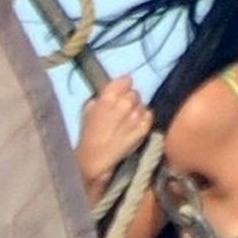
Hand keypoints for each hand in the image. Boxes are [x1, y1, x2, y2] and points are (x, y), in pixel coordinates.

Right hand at [75, 74, 152, 199]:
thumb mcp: (88, 109)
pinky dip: (144, 118)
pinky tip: (135, 125)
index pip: (126, 80)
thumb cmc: (89, 134)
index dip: (123, 86)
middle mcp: (125, 103)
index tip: (121, 91)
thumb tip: (111, 92)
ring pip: (142, 104)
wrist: (97, 157)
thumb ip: (102, 97)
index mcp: (109, 96)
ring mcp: (136, 116)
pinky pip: (149, 115)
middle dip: (129, 99)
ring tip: (128, 120)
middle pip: (135, 93)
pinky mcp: (144, 128)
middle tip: (123, 109)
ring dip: (136, 110)